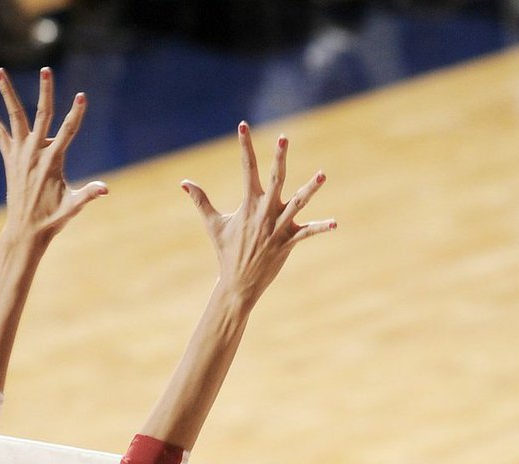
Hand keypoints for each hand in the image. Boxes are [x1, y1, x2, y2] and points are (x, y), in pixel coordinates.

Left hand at [0, 68, 107, 246]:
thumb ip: (89, 194)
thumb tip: (106, 189)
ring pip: (14, 116)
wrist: (25, 229)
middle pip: (41, 114)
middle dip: (45, 92)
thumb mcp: (74, 206)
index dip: (76, 113)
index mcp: (53, 160)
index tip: (82, 96)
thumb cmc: (53, 218)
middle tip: (47, 71)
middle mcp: (34, 152)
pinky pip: (0, 136)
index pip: (68, 131)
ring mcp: (19, 154)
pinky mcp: (10, 159)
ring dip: (7, 93)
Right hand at [181, 124, 333, 309]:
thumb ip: (201, 201)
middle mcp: (264, 212)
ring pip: (298, 203)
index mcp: (247, 204)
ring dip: (311, 188)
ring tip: (323, 174)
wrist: (238, 283)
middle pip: (274, 179)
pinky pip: (308, 233)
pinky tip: (335, 224)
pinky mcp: (288, 242)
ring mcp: (278, 227)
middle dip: (279, 158)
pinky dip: (321, 228)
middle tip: (283, 137)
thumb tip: (184, 183)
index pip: (245, 168)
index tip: (243, 126)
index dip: (244, 146)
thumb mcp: (213, 224)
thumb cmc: (226, 252)